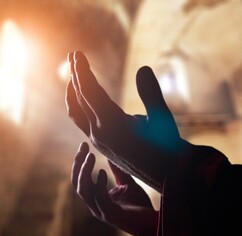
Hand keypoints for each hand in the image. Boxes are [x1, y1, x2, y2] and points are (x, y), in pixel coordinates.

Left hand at [65, 51, 188, 190]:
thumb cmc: (167, 145)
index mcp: (113, 125)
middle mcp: (100, 133)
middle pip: (80, 99)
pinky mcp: (100, 143)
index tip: (77, 54)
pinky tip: (83, 96)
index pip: (90, 93)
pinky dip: (79, 105)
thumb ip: (151, 94)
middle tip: (73, 55)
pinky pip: (81, 121)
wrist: (167, 173)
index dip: (83, 72)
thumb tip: (143, 68)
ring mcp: (97, 140)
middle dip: (76, 75)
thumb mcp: (161, 118)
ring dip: (74, 91)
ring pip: (77, 112)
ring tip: (74, 73)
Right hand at [72, 142, 157, 235]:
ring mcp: (100, 211)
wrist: (152, 223)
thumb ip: (117, 170)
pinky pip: (99, 198)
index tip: (84, 145)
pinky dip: (99, 184)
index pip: (80, 178)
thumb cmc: (139, 205)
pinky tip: (102, 172)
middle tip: (83, 147)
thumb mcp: (126, 183)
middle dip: (78, 164)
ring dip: (84, 172)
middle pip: (77, 183)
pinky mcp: (110, 215)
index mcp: (95, 197)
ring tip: (90, 156)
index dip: (79, 161)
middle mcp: (94, 205)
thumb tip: (110, 152)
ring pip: (83, 191)